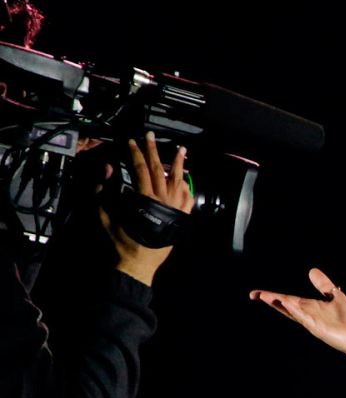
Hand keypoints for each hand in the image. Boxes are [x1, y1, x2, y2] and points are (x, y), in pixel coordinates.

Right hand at [98, 131, 194, 285]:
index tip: (132, 140)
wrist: (139, 262)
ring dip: (179, 164)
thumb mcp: (106, 214)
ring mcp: (176, 209)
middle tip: (151, 135)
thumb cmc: (121, 238)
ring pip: (178, 181)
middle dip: (154, 151)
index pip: (141, 169)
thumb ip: (105, 190)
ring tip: (182, 150)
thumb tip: (108, 168)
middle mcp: (163, 201)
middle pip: (159, 170)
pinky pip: (188, 198)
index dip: (136, 153)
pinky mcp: (182, 217)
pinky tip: (184, 178)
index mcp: (145, 199)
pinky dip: (185, 185)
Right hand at [250, 268, 345, 355]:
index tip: (258, 293)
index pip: (288, 300)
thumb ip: (323, 285)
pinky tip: (287, 304)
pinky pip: (304, 318)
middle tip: (254, 294)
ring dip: (279, 304)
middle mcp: (307, 314)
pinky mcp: (317, 328)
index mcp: (310, 307)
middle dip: (270, 300)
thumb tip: (312, 270)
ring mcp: (311, 322)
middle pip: (285, 305)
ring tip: (265, 296)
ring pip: (292, 311)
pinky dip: (295, 311)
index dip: (273, 296)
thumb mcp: (335, 296)